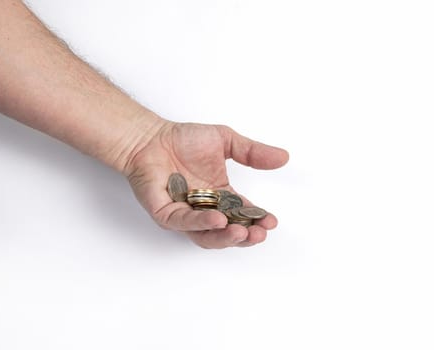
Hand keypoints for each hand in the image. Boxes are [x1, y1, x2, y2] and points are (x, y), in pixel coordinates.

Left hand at [125, 121, 288, 248]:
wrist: (151, 136)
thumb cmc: (183, 140)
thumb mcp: (226, 141)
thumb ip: (252, 152)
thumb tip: (283, 157)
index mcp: (220, 196)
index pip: (242, 214)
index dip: (257, 220)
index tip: (271, 221)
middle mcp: (204, 209)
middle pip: (227, 232)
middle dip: (245, 236)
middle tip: (259, 234)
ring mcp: (184, 214)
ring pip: (206, 236)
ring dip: (225, 237)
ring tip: (242, 232)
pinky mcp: (165, 213)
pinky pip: (184, 223)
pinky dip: (200, 223)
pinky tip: (217, 219)